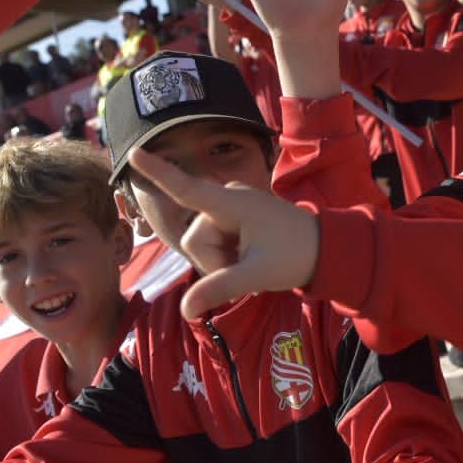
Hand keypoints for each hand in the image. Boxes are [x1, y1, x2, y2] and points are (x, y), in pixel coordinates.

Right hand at [126, 148, 319, 318]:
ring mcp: (230, 208)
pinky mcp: (233, 217)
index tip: (135, 152)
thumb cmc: (296, 255)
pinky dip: (226, 259)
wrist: (327, 249)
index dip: (159, 173)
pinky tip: (248, 262)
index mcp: (232, 204)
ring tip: (251, 266)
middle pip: (194, 240)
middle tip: (247, 272)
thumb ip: (220, 288)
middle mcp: (227, 199)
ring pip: (202, 245)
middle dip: (214, 263)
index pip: (188, 189)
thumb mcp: (257, 275)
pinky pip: (213, 243)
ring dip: (221, 263)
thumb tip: (187, 310)